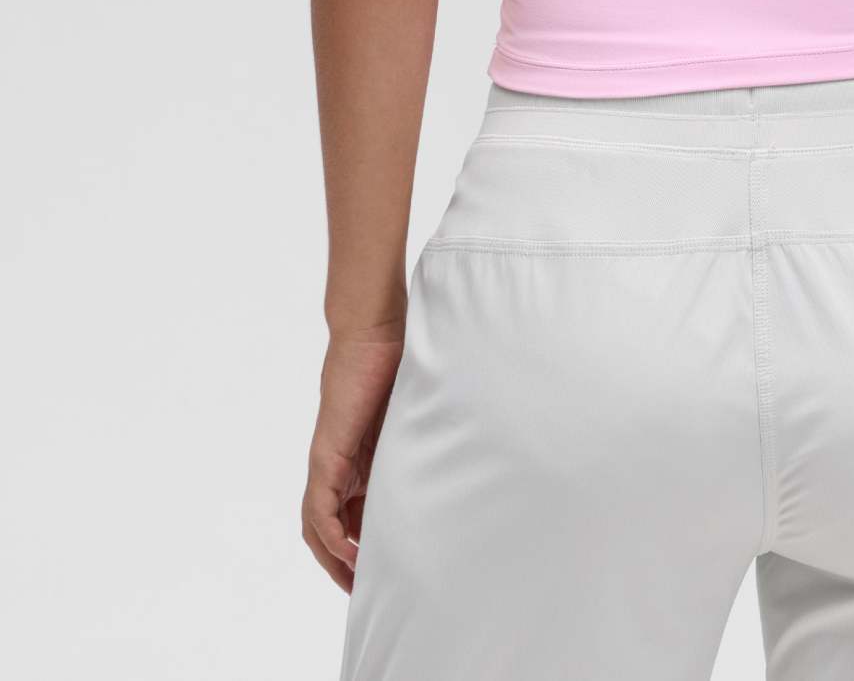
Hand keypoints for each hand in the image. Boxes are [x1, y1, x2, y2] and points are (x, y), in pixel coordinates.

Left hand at [302, 330, 404, 591]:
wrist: (374, 329)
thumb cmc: (399, 358)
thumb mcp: (417, 414)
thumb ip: (425, 437)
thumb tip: (470, 452)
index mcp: (363, 457)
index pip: (355, 513)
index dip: (366, 544)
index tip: (389, 567)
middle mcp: (342, 464)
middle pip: (333, 528)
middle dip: (348, 563)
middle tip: (373, 588)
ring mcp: (331, 461)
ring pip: (320, 526)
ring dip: (335, 559)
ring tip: (358, 583)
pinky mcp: (326, 455)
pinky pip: (318, 510)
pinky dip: (329, 537)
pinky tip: (349, 555)